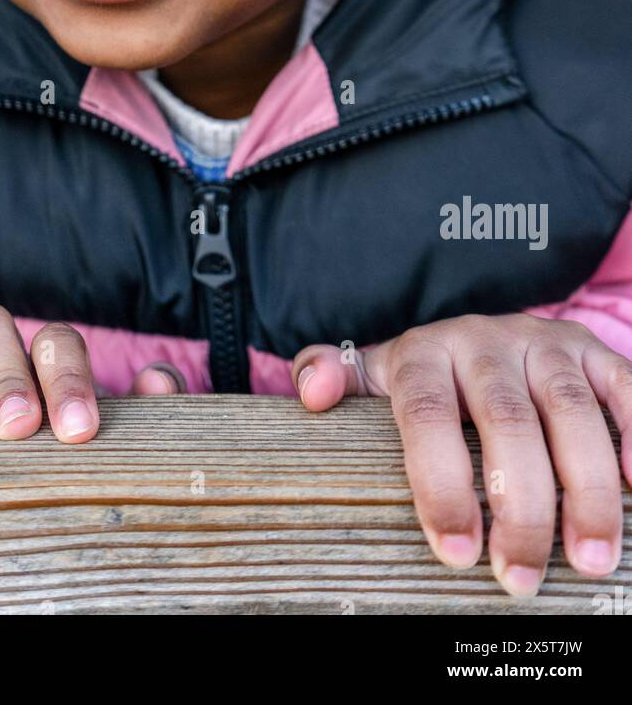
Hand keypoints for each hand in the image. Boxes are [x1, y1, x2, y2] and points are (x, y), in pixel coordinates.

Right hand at [0, 305, 184, 442]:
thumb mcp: (117, 437)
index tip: (76, 428)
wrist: (35, 486)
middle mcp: (2, 350)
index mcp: (52, 356)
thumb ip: (148, 410)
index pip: (56, 341)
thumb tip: (159, 381)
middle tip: (17, 426)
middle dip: (5, 373)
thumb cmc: (76, 452)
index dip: (65, 377)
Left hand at [291, 314, 631, 595]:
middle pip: (506, 420)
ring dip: (586, 490)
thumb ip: (336, 380)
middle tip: (521, 577)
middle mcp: (486, 340)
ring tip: (588, 558)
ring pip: (570, 411)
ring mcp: (544, 343)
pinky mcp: (593, 351)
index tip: (456, 552)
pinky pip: (624, 386)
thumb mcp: (376, 378)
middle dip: (519, 507)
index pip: (427, 414)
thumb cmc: (426, 381)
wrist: (480, 333)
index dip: (441, 483)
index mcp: (425, 351)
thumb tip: (310, 393)